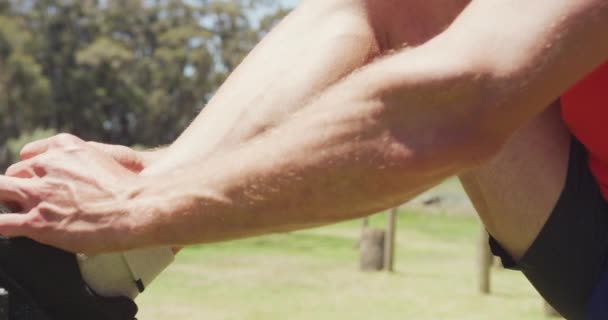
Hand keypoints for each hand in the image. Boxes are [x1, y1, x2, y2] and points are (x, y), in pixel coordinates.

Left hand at [0, 134, 143, 252]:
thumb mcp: (105, 158)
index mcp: (64, 148)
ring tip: (15, 210)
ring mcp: (39, 194)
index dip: (32, 172)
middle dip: (18, 187)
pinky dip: (0, 225)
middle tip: (32, 202)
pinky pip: (1, 223)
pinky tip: (5, 229)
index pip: (30, 156)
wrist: (136, 208)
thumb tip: (79, 175)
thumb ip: (83, 161)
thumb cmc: (128, 189)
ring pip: (0, 191)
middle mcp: (47, 166)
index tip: (37, 181)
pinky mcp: (36, 221)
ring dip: (6, 201)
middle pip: (14, 173)